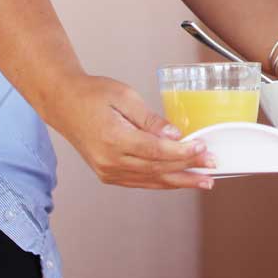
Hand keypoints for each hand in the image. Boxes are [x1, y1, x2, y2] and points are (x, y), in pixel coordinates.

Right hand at [49, 73, 216, 190]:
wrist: (63, 103)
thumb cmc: (93, 94)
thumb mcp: (125, 97)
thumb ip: (151, 119)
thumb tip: (175, 135)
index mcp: (114, 138)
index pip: (157, 151)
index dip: (183, 152)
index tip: (204, 148)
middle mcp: (110, 160)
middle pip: (158, 169)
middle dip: (189, 168)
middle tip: (214, 166)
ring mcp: (107, 170)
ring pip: (151, 180)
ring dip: (180, 181)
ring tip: (204, 181)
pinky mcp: (107, 173)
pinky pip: (140, 182)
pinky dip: (161, 182)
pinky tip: (179, 181)